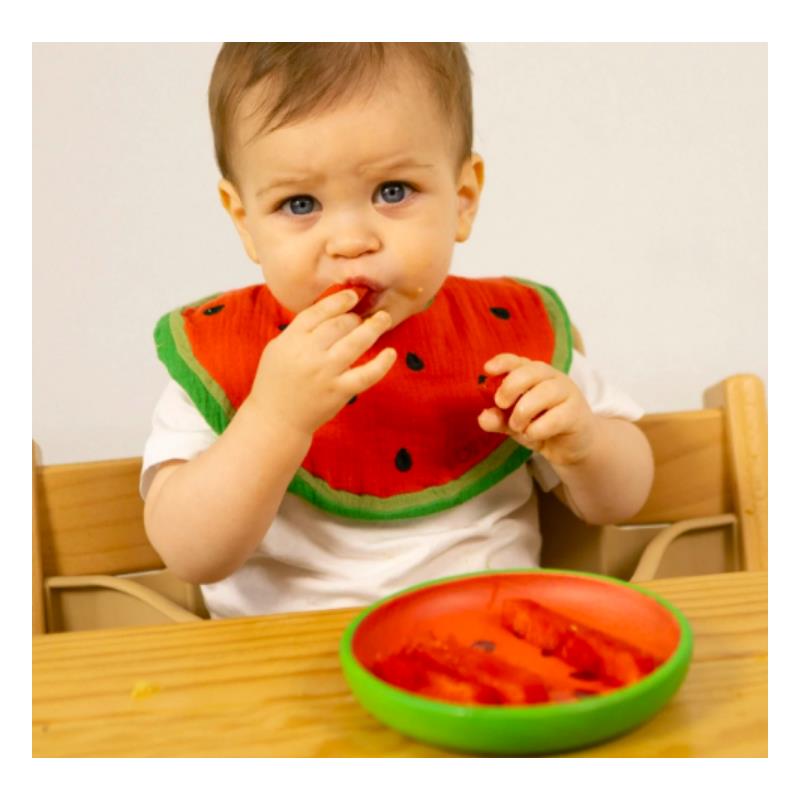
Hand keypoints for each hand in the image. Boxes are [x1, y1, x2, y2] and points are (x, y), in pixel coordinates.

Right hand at [246, 289, 396, 436]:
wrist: (276, 419)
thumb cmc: (276, 381)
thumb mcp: (278, 348)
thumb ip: (300, 330)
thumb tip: (330, 310)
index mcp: (291, 339)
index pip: (319, 311)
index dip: (339, 300)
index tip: (353, 295)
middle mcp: (309, 353)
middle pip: (340, 324)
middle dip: (356, 317)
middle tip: (365, 316)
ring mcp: (325, 372)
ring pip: (356, 342)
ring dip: (374, 327)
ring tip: (383, 319)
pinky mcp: (339, 391)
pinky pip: (366, 374)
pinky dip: (382, 364)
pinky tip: (391, 353)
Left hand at [477, 354, 597, 465]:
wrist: (573, 447)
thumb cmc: (542, 426)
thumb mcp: (514, 423)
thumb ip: (498, 419)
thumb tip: (483, 417)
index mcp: (535, 375)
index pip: (519, 361)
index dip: (503, 362)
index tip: (487, 370)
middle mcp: (553, 379)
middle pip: (532, 371)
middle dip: (511, 387)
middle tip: (501, 404)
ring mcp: (567, 394)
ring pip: (544, 393)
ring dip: (522, 412)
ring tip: (517, 426)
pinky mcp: (576, 414)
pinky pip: (555, 418)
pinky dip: (537, 429)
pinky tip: (533, 434)